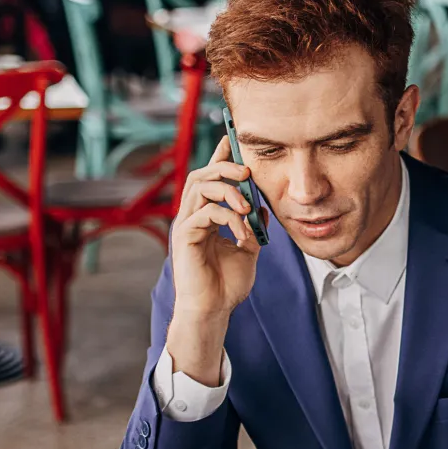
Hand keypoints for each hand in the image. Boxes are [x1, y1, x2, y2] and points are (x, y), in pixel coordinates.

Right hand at [163, 136, 261, 384]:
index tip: (233, 138)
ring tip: (246, 203)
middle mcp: (192, 215)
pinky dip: (228, 218)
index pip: (211, 178)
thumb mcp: (249, 249)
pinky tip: (242, 233)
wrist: (213, 310)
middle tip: (247, 170)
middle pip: (202, 175)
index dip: (221, 156)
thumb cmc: (227, 284)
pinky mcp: (184, 237)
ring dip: (227, 189)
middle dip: (225, 167)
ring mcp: (186, 225)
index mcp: (206, 215)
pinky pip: (204, 213)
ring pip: (200, 187)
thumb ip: (253, 226)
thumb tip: (263, 206)